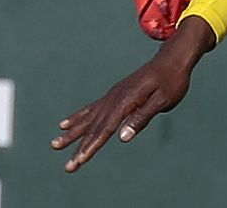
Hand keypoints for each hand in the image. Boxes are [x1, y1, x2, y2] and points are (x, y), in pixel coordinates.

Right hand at [51, 16, 215, 172]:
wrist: (171, 59)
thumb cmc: (171, 81)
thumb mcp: (162, 100)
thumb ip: (142, 118)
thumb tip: (122, 137)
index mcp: (126, 101)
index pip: (105, 129)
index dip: (91, 147)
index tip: (78, 161)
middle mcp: (114, 98)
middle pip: (93, 127)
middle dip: (79, 148)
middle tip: (68, 167)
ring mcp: (112, 96)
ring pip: (88, 119)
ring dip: (72, 133)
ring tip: (55, 144)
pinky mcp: (114, 95)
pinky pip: (91, 109)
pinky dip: (77, 118)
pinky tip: (65, 124)